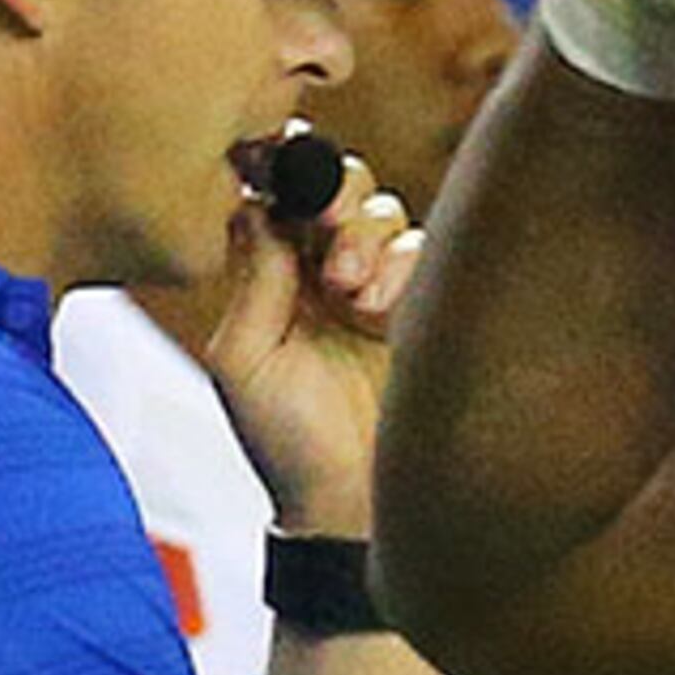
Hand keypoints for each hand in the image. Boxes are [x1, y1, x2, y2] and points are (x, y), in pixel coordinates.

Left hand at [201, 141, 416, 536]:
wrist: (356, 505)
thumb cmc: (288, 443)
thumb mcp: (243, 357)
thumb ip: (254, 276)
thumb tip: (256, 200)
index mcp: (275, 275)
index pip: (279, 192)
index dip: (279, 170)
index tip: (275, 169)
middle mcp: (327, 271)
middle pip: (337, 184)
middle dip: (331, 194)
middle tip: (323, 232)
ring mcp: (381, 287)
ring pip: (382, 210)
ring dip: (364, 236)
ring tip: (351, 291)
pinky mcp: (430, 307)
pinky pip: (427, 248)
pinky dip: (404, 262)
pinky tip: (381, 308)